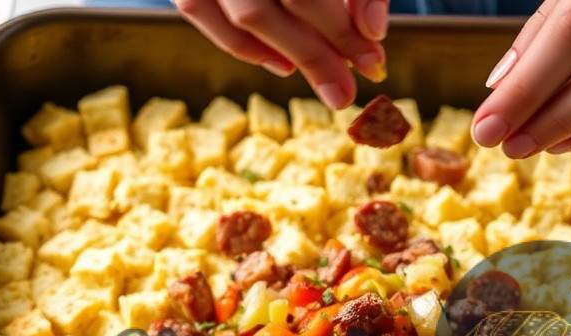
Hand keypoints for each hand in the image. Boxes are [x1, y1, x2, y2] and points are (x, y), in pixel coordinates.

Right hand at [175, 0, 389, 109]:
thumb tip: (371, 32)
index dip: (343, 30)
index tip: (372, 62)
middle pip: (280, 1)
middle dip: (319, 55)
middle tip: (346, 91)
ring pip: (245, 15)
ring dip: (287, 54)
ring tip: (323, 78)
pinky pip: (198, 11)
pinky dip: (242, 46)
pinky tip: (281, 64)